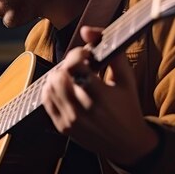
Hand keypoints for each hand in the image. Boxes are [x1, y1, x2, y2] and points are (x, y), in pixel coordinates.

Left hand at [41, 26, 157, 165]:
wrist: (127, 143)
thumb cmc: (128, 105)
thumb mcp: (126, 77)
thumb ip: (108, 50)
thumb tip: (86, 30)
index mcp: (100, 96)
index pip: (75, 66)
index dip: (77, 54)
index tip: (85, 56)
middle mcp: (83, 110)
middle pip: (58, 76)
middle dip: (66, 65)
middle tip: (77, 66)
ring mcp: (70, 120)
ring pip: (49, 87)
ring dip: (57, 76)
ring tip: (71, 76)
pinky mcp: (62, 127)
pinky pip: (46, 101)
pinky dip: (50, 89)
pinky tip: (63, 87)